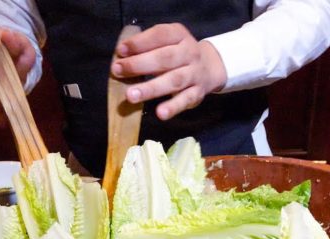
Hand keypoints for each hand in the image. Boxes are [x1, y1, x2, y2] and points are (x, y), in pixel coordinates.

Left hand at [111, 23, 226, 120]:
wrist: (211, 67)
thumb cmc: (178, 54)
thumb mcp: (167, 42)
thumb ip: (147, 46)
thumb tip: (121, 58)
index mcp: (179, 35)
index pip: (160, 35)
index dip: (140, 42)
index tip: (121, 50)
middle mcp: (189, 53)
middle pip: (165, 58)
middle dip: (139, 64)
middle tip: (118, 70)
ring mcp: (194, 74)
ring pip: (173, 80)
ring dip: (151, 88)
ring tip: (131, 95)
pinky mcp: (197, 93)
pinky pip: (185, 100)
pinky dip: (173, 107)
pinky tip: (160, 113)